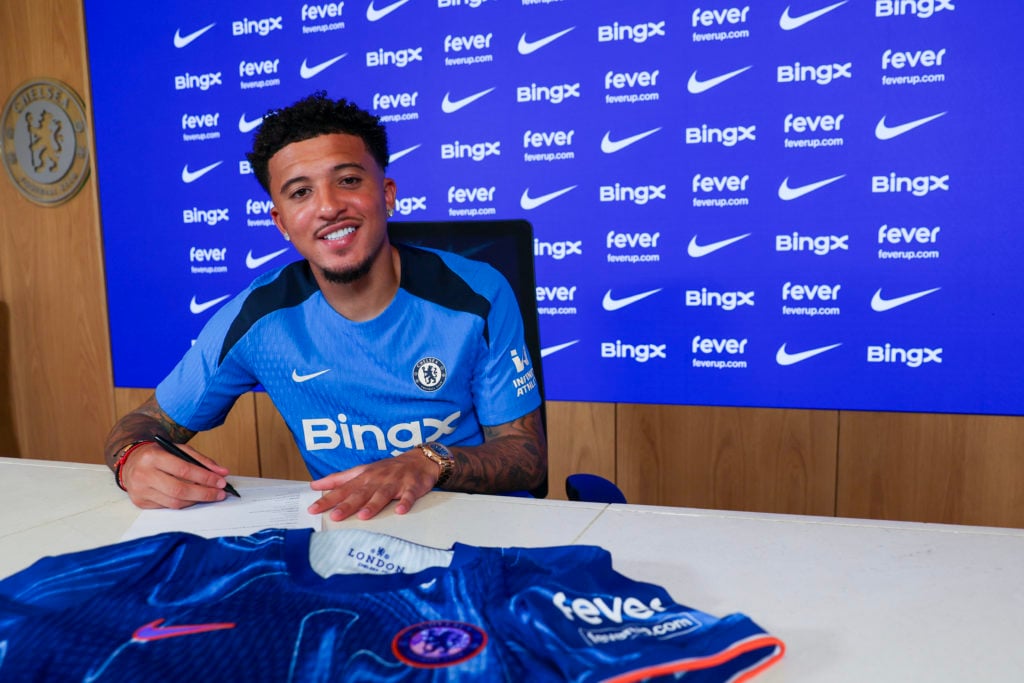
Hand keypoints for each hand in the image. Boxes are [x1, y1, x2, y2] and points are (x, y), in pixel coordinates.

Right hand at [121, 442, 231, 508]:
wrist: (130, 462)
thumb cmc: (158, 455)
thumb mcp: (178, 449)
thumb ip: (201, 460)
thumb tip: (222, 473)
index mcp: (153, 457)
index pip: (184, 470)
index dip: (205, 478)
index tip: (221, 482)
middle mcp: (144, 474)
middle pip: (179, 490)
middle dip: (204, 493)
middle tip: (220, 494)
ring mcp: (140, 491)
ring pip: (174, 502)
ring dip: (196, 500)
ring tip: (210, 496)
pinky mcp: (140, 502)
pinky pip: (168, 506)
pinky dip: (184, 503)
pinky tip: (193, 498)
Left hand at [308, 450, 439, 521]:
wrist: (419, 460)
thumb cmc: (387, 469)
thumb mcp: (362, 470)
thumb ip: (339, 479)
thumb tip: (314, 485)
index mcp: (363, 476)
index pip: (342, 489)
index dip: (328, 499)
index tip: (313, 509)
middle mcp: (377, 479)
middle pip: (360, 493)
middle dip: (347, 505)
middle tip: (335, 516)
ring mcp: (395, 482)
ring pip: (382, 494)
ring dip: (373, 504)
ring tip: (363, 516)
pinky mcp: (412, 487)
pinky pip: (408, 496)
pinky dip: (405, 503)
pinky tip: (400, 511)